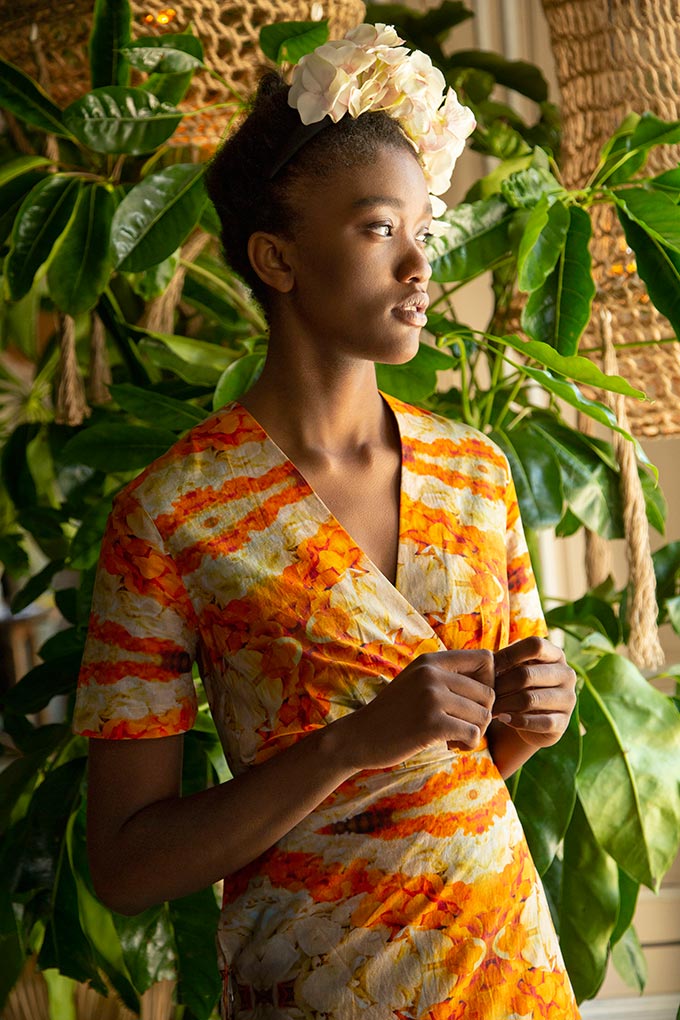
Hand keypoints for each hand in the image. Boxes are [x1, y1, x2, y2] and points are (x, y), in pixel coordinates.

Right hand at [338, 650, 495, 771]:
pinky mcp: (431, 723)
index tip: (471, 702)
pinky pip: (473, 733)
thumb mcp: (417, 682)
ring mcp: (431, 697)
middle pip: (488, 693)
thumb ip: (446, 677)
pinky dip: (468, 744)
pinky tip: (452, 746)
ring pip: (483, 715)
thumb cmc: (393, 714)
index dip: (488, 682)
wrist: (359, 736)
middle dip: (481, 715)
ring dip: (475, 732)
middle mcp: (432, 674)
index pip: (485, 660)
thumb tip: (490, 685)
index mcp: (430, 661)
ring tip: (455, 737)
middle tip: (462, 726)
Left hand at [492, 636, 576, 749]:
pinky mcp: (563, 722)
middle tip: (485, 692)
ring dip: (504, 704)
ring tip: (490, 707)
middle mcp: (566, 674)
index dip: (509, 654)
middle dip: (501, 684)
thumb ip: (506, 659)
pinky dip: (517, 720)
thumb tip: (490, 660)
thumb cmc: (519, 685)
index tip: (490, 667)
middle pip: (527, 675)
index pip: (535, 645)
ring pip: (529, 699)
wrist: (532, 717)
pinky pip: (539, 722)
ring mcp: (568, 699)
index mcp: (556, 654)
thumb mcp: (515, 667)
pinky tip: (503, 718)